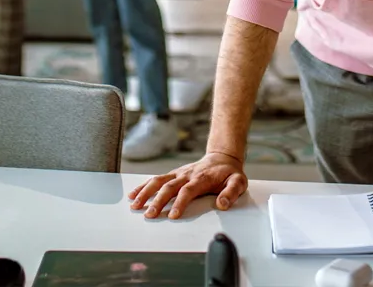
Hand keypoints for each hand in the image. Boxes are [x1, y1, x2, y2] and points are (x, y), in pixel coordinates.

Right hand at [128, 153, 246, 219]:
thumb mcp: (238, 182)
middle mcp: (187, 175)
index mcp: (202, 178)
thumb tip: (223, 204)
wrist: (222, 158)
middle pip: (169, 187)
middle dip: (158, 201)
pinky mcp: (174, 174)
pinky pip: (157, 179)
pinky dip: (144, 186)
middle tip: (149, 215)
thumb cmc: (229, 173)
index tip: (172, 215)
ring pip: (159, 181)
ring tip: (135, 205)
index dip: (180, 202)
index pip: (188, 190)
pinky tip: (134, 195)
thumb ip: (232, 192)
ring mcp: (179, 173)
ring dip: (146, 192)